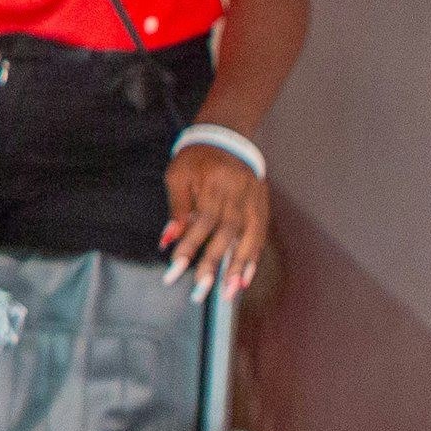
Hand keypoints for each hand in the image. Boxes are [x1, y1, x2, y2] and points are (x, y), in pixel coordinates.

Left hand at [162, 146, 267, 298]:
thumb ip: (177, 208)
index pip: (201, 222)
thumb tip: (168, 239)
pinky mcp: (263, 206)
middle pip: (226, 234)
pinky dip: (253, 258)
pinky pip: (260, 235)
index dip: (189, 247)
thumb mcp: (178, 176)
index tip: (175, 270)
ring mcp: (254, 201)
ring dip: (239, 267)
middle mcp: (238, 194)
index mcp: (214, 185)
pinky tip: (246, 278)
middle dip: (214, 264)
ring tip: (229, 291)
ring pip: (248, 237)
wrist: (227, 139)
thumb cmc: (196, 160)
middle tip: (202, 290)